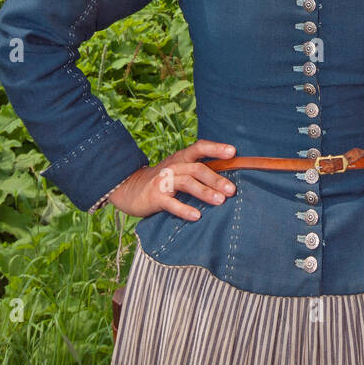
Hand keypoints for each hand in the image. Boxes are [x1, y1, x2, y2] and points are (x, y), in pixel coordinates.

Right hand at [106, 140, 237, 219]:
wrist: (130, 189)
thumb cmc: (163, 181)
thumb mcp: (179, 170)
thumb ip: (198, 171)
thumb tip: (229, 179)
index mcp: (181, 158)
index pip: (200, 148)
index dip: (216, 148)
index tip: (233, 152)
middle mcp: (173, 166)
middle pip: (197, 168)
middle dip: (216, 179)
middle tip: (232, 190)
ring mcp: (163, 181)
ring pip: (186, 183)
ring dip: (204, 192)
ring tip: (220, 201)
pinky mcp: (155, 197)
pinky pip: (171, 203)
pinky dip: (184, 209)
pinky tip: (196, 216)